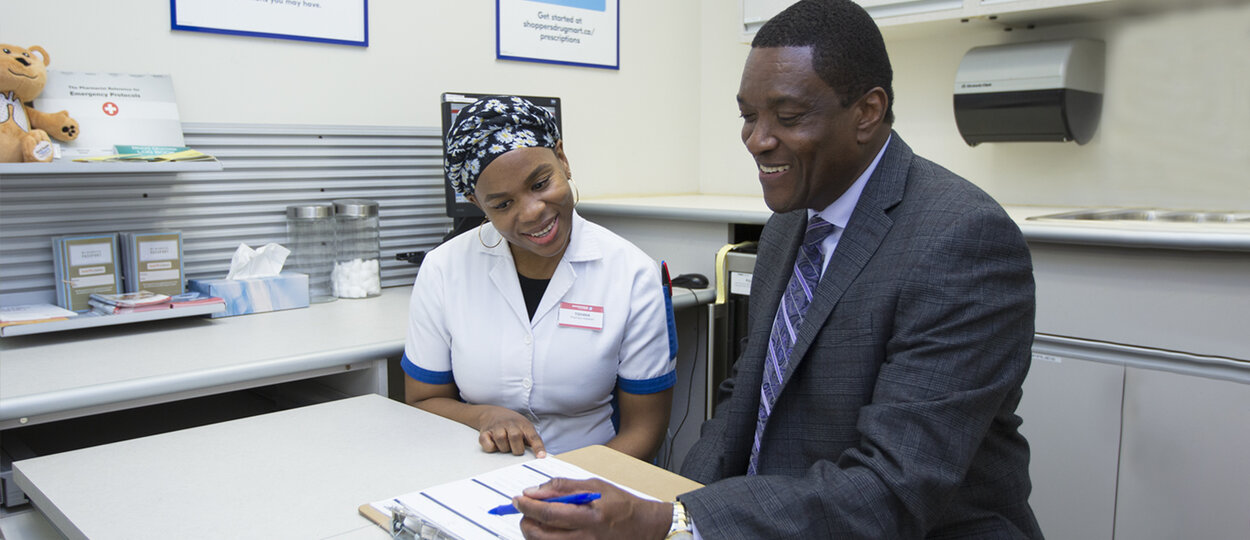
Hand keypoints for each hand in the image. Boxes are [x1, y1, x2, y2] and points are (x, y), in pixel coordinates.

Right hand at [475, 405, 546, 457]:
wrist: (492, 413)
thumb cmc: (512, 424)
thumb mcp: (525, 427)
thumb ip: (531, 440)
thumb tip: (539, 456)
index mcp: (523, 424)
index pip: (533, 436)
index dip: (538, 447)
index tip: (541, 457)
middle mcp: (510, 424)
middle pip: (515, 437)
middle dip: (517, 449)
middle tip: (517, 450)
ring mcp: (497, 427)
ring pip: (501, 440)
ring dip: (504, 448)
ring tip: (505, 446)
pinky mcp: (485, 432)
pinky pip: (488, 444)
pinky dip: (491, 448)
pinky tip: (494, 445)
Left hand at [515, 478, 670, 539]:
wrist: (644, 527)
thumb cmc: (621, 504)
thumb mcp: (595, 486)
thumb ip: (564, 487)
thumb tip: (535, 491)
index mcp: (588, 516)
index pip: (548, 513)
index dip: (528, 506)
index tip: (518, 499)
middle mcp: (585, 537)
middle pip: (541, 535)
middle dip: (526, 522)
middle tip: (524, 511)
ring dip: (533, 533)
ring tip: (535, 520)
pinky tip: (549, 531)